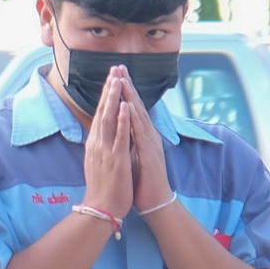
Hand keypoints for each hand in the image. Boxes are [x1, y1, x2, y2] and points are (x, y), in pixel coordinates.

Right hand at [82, 65, 132, 216]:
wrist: (101, 209)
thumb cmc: (103, 188)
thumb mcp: (99, 162)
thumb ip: (101, 146)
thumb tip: (103, 135)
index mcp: (95, 144)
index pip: (100, 114)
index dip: (106, 95)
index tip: (111, 78)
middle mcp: (97, 143)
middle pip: (102, 110)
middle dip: (109, 88)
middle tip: (114, 68)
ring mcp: (105, 150)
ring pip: (108, 118)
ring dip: (113, 97)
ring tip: (118, 79)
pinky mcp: (115, 159)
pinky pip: (119, 136)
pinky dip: (121, 120)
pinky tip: (124, 106)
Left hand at [115, 67, 172, 211]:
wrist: (155, 201)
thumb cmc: (142, 180)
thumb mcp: (132, 155)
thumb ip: (128, 140)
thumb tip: (120, 129)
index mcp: (142, 136)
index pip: (131, 109)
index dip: (124, 92)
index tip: (115, 75)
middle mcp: (148, 135)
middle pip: (137, 106)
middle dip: (127, 86)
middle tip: (119, 67)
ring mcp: (150, 143)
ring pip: (139, 115)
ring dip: (131, 96)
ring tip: (123, 79)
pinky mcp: (149, 154)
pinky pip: (140, 133)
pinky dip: (134, 119)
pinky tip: (129, 106)